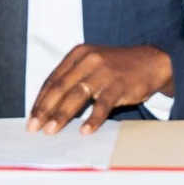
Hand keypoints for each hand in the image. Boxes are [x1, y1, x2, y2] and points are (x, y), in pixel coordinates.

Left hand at [27, 44, 173, 134]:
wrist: (151, 61)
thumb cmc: (116, 67)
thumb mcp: (92, 63)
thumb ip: (72, 78)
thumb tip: (48, 106)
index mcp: (78, 54)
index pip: (53, 79)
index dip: (40, 100)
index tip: (31, 117)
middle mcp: (89, 60)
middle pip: (60, 87)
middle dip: (45, 109)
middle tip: (34, 127)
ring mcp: (104, 71)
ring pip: (77, 96)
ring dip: (62, 115)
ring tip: (51, 131)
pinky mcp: (119, 84)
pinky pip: (102, 104)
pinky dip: (93, 119)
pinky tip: (85, 130)